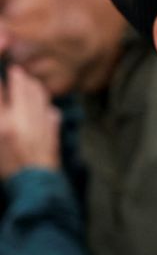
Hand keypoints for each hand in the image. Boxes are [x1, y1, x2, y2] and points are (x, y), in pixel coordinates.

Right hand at [0, 64, 60, 179]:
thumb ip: (0, 121)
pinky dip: (44, 104)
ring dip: (32, 85)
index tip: (1, 75)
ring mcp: (41, 122)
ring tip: (27, 80)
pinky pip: (50, 109)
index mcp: (2, 124)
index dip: (0, 81)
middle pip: (22, 86)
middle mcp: (22, 119)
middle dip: (17, 75)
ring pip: (39, 95)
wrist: (34, 184)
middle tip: (14, 70)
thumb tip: (2, 106)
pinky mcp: (53, 129)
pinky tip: (40, 104)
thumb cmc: (7, 167)